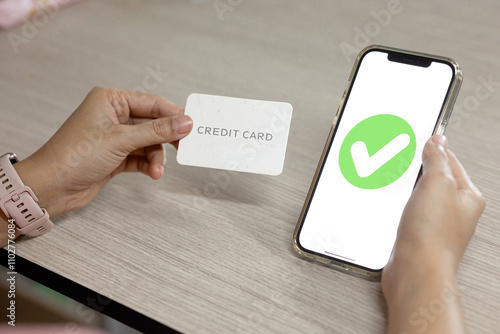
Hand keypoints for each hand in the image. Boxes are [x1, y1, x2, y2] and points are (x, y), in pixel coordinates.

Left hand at [13, 86, 192, 217]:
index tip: (192, 126)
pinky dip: (148, 165)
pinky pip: (141, 157)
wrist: (52, 187)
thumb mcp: (121, 140)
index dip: (174, 115)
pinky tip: (151, 173)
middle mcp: (113, 116)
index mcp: (111, 100)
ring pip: (149, 143)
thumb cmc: (74, 156)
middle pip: (153, 124)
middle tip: (184, 148)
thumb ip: (156, 131)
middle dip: (166, 139)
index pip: (152, 103)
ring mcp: (115, 137)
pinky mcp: (115, 156)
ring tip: (156, 170)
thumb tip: (184, 122)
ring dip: (156, 158)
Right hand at [382, 135, 484, 333]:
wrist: (415, 270)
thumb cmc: (432, 235)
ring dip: (406, 189)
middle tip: (403, 162)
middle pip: (434, 179)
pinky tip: (393, 206)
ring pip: (419, 196)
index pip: (451, 161)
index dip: (433, 149)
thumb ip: (437, 159)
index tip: (419, 140)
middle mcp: (455, 211)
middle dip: (416, 170)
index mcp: (468, 196)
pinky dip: (399, 205)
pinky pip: (408, 211)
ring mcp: (436, 223)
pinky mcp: (418, 234)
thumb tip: (438, 142)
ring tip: (397, 184)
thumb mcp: (437, 184)